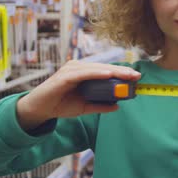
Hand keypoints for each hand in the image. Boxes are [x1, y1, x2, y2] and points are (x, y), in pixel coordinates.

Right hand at [16, 60, 140, 129]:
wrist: (40, 110)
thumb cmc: (61, 105)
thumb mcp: (85, 107)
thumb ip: (100, 106)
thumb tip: (117, 106)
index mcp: (84, 73)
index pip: (106, 71)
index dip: (121, 73)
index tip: (136, 77)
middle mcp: (78, 68)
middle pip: (104, 68)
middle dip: (121, 71)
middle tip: (136, 75)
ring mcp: (71, 70)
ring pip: (96, 69)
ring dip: (113, 72)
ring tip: (127, 75)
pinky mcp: (65, 76)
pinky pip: (84, 73)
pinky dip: (96, 73)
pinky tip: (108, 75)